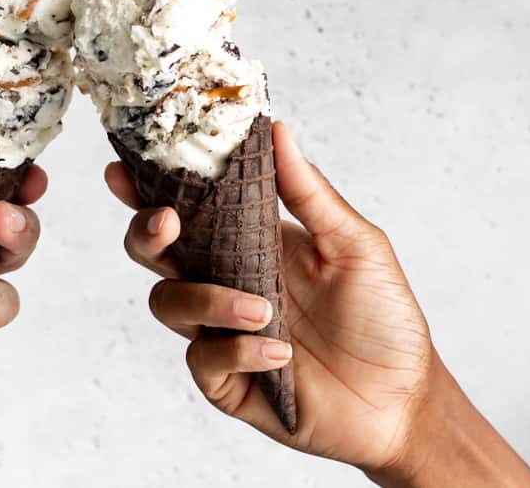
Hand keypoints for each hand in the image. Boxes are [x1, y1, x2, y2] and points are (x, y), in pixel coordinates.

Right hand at [108, 122, 529, 486]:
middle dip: (146, 232)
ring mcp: (221, 332)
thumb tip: (277, 131)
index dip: (147, 189)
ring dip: (207, 299)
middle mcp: (225, 282)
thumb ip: (309, 192)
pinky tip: (281, 354)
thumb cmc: (383, 317)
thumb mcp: (355, 245)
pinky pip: (202, 359)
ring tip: (264, 310)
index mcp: (248, 242)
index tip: (124, 169)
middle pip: (154, 252)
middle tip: (167, 221)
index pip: (187, 208)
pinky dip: (238, 350)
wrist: (405, 398)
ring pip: (168, 304)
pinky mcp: (227, 380)